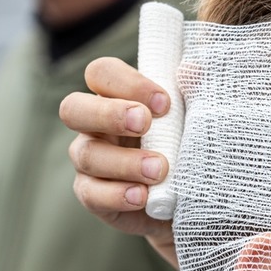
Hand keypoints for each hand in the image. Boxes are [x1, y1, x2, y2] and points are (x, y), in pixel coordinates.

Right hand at [59, 57, 178, 267]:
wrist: (194, 201)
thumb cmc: (190, 149)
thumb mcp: (196, 121)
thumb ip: (194, 94)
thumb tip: (194, 69)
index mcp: (117, 98)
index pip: (102, 73)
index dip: (127, 83)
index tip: (164, 103)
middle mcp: (95, 126)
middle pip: (74, 108)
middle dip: (109, 114)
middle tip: (145, 123)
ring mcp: (90, 162)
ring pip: (87, 154)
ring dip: (124, 161)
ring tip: (159, 170)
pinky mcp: (94, 197)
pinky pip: (91, 194)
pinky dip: (117, 195)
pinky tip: (143, 196)